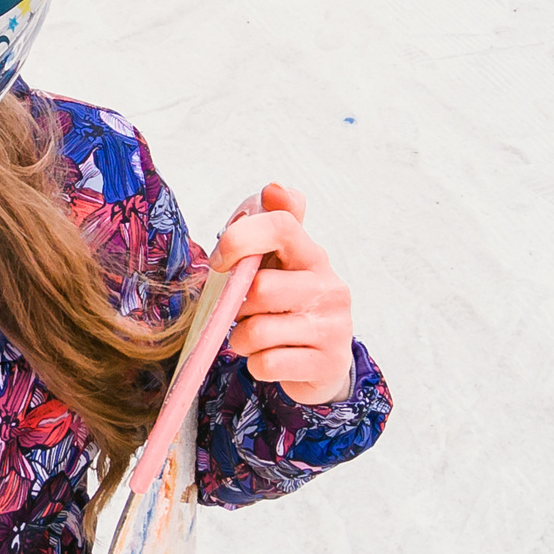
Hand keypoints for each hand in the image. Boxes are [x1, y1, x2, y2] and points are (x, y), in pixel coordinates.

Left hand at [208, 183, 355, 404]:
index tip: (219, 261)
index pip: (282, 225)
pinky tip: (271, 358)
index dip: (241, 238)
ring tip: (255, 339)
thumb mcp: (279, 264)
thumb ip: (272, 225)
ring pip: (257, 331)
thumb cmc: (287, 306)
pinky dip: (256, 365)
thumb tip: (275, 188)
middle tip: (246, 314)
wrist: (320, 362)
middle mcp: (330, 287)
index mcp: (312, 255)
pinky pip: (267, 364)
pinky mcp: (328, 364)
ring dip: (242, 340)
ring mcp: (333, 327)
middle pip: (261, 288)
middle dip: (238, 307)